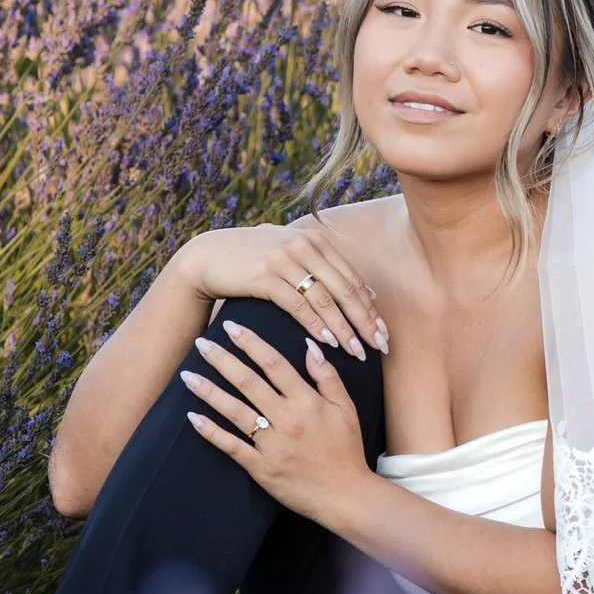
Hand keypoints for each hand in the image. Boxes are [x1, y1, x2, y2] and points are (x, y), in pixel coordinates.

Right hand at [171, 223, 386, 359]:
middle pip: (346, 290)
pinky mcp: (265, 275)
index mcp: (317, 241)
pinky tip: (328, 343)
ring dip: (344, 329)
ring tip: (357, 352)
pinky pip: (298, 305)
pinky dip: (316, 325)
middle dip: (366, 322)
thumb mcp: (290, 255)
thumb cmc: (254, 261)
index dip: (371, 309)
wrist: (209, 256)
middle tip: (380, 347)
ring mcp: (285, 259)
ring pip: (325, 300)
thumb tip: (363, 291)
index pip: (353, 280)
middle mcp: (304, 246)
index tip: (384, 334)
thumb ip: (324, 269)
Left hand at [182, 322, 374, 524]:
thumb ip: (327, 377)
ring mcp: (272, 445)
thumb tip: (310, 346)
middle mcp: (287, 419)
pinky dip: (211, 432)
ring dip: (209, 391)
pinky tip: (193, 417)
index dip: (251, 343)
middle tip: (201, 342)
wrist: (346, 496)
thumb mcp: (346, 409)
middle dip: (222, 359)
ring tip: (187, 375)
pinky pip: (231, 446)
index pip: (274, 364)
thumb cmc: (347, 450)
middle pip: (248, 382)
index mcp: (307, 402)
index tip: (232, 327)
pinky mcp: (261, 467)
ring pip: (235, 411)